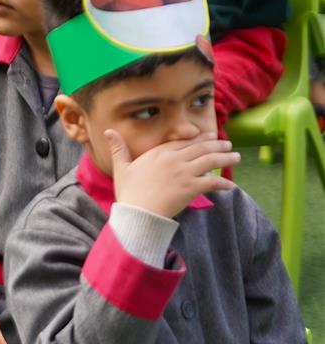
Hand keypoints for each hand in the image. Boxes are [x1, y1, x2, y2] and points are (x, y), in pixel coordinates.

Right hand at [106, 130, 237, 219]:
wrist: (137, 212)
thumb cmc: (128, 192)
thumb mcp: (121, 168)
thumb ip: (118, 148)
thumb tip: (108, 131)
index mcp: (159, 153)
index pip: (184, 141)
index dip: (199, 137)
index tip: (209, 135)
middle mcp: (174, 159)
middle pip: (201, 147)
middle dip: (217, 144)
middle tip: (227, 143)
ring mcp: (184, 173)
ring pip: (211, 160)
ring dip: (226, 158)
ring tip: (235, 157)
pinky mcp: (192, 188)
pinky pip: (213, 182)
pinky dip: (223, 184)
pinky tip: (230, 186)